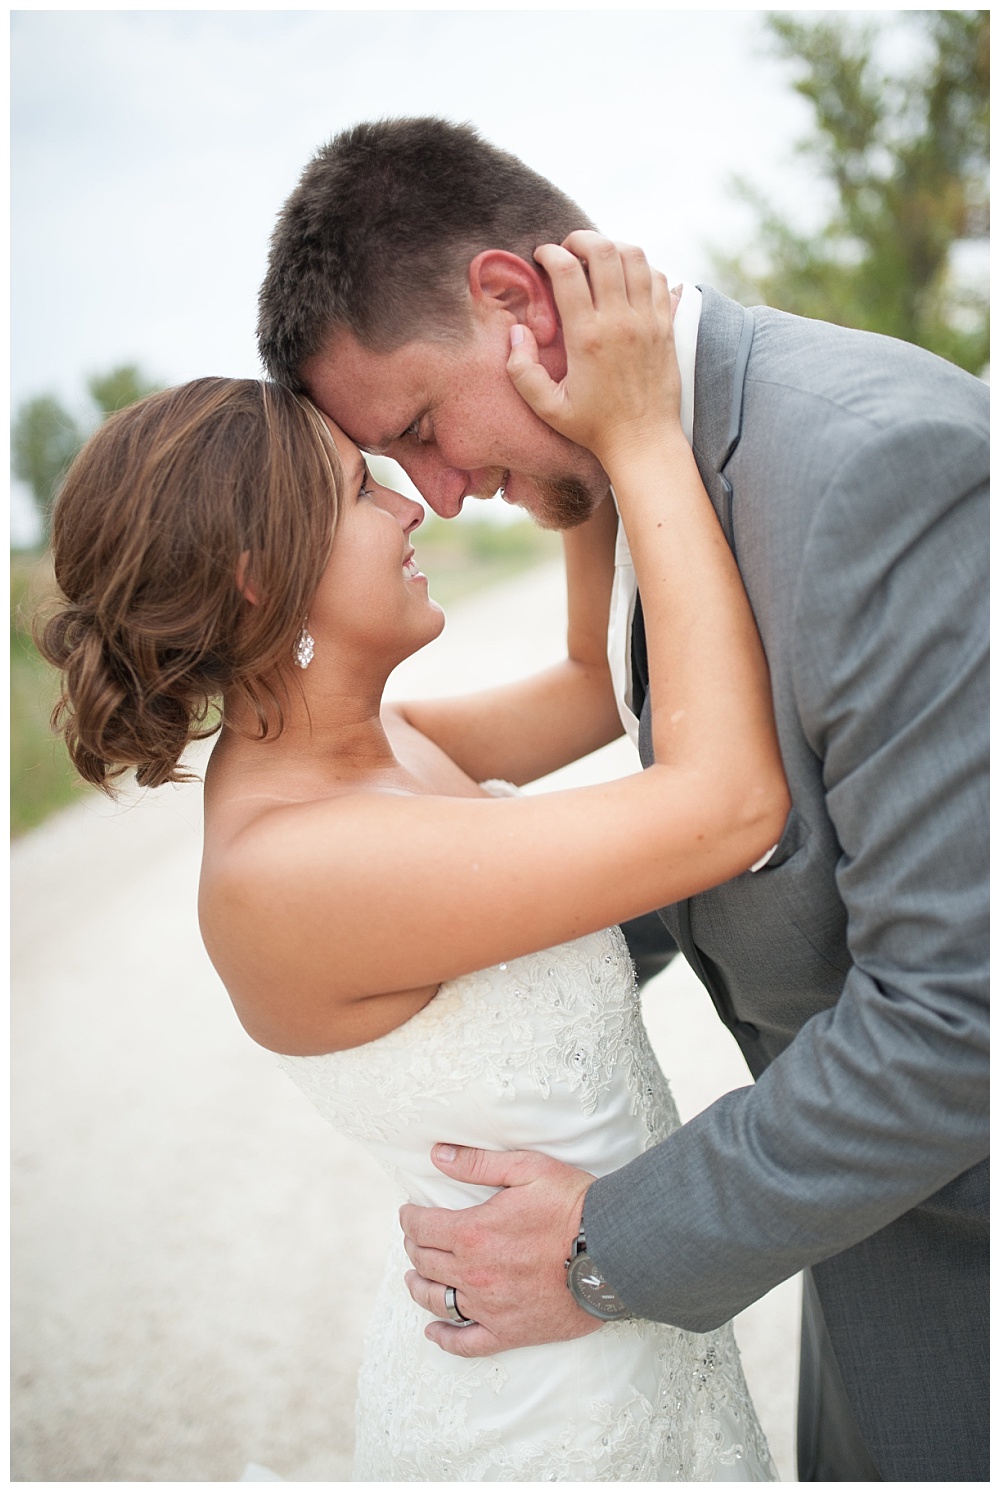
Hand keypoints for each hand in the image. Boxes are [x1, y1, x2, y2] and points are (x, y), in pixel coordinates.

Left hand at [400, 1144, 600, 1356]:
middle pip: (426, 1262)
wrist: (615, 1251)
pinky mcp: (510, 1332)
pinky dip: (444, 1338)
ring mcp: (490, 1306)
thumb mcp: (527, 1168)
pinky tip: (433, 1331)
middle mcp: (475, 1273)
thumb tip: (437, 1155)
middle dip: (414, 1247)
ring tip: (414, 1278)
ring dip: (419, 1287)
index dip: (409, 1219)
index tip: (408, 1214)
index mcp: (474, 1232)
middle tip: (414, 1238)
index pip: (423, 1228)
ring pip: (437, 1301)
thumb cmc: (574, 1205)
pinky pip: (466, 1343)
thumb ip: (478, 1164)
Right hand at [507, 230, 680, 471]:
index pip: (567, 271)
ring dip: (612, 246)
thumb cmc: (593, 427)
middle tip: (569, 248)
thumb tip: (517, 331)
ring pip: (635, 256)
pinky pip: (658, 277)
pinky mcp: (665, 326)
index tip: (542, 257)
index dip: (550, 253)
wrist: (643, 441)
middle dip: (581, 238)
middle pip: (603, 250)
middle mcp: (620, 321)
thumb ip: (522, 370)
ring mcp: (647, 320)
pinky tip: (625, 277)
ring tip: (596, 257)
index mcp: (587, 337)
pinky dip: (641, 266)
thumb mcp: (547, 407)